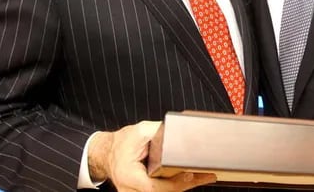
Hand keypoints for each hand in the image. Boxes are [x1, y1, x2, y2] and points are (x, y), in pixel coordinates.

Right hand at [88, 122, 215, 191]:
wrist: (107, 153)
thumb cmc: (121, 143)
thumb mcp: (139, 131)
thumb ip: (157, 131)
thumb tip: (178, 129)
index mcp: (129, 176)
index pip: (154, 186)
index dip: (174, 183)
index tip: (190, 175)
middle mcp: (131, 190)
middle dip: (185, 184)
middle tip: (206, 176)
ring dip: (183, 186)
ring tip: (203, 176)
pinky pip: (161, 191)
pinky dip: (175, 185)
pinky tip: (190, 179)